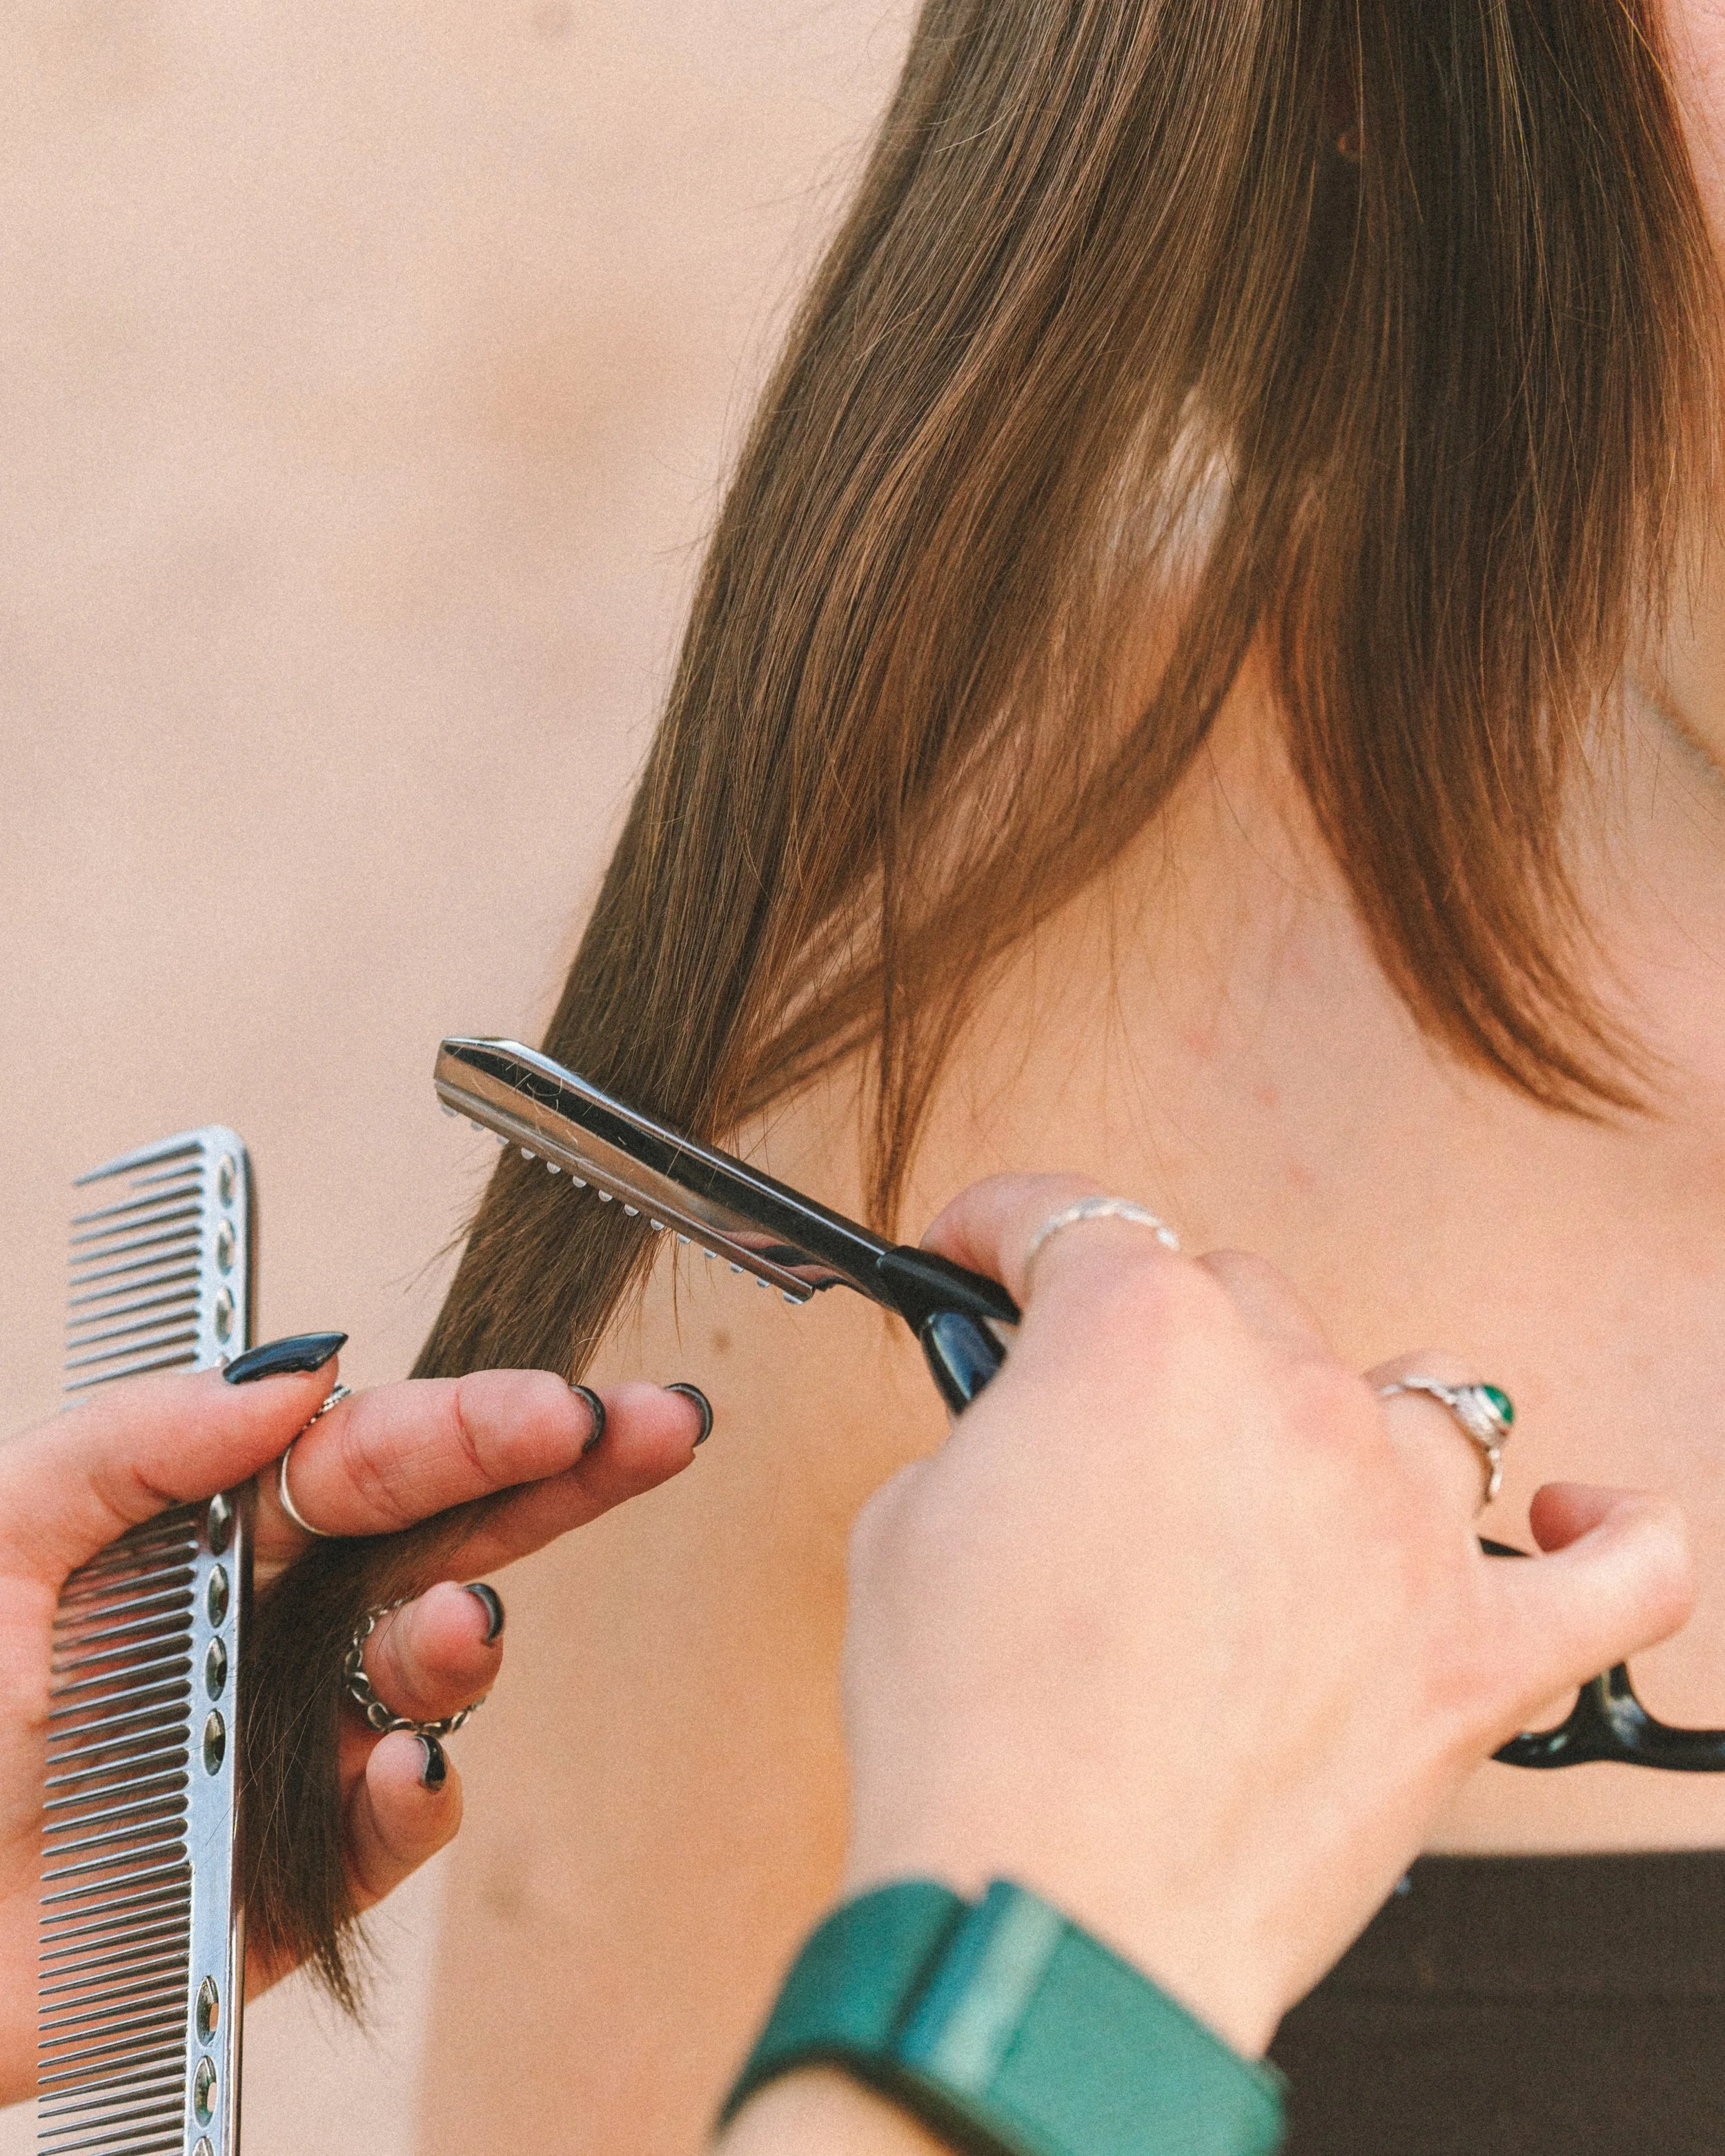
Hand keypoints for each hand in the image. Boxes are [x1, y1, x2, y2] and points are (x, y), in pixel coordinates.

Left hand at [0, 1345, 706, 2104]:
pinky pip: (393, 1819)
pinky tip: (403, 1769)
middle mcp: (268, 1622)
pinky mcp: (296, 1868)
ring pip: (428, 1668)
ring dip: (465, 1635)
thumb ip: (137, 1440)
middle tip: (655, 1433)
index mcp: (205, 1532)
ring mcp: (292, 1741)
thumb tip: (299, 1367)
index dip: (471, 1421)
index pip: (363, 1455)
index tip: (564, 1404)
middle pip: (443, 1530)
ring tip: (460, 1623)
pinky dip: (416, 1793)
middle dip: (559, 1477)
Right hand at [836, 1175, 1693, 2059]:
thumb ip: (990, 1430)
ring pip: (1419, 1401)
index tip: (987, 1255)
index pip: (1078, 1223)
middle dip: (1161, 1343)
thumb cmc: (971, 1730)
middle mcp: (1290, 1399)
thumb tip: (1031, 1430)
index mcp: (1139, 1340)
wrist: (1049, 1914)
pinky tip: (1575, 1514)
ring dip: (1341, 1418)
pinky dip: (1612, 1532)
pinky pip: (1623, 1574)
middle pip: (1244, 1300)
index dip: (1009, 1232)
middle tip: (1098, 1423)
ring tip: (1287, 1477)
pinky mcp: (1474, 1658)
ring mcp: (1401, 1525)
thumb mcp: (910, 1519)